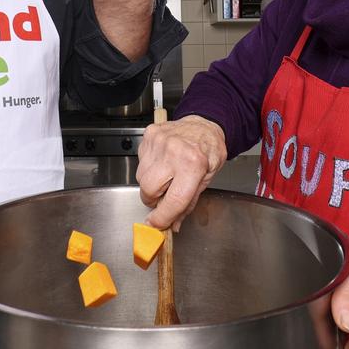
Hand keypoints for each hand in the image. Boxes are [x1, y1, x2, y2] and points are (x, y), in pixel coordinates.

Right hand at [136, 115, 226, 230]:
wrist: (204, 124)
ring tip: (166, 174)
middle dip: (153, 200)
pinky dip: (149, 167)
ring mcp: (159, 142)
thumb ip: (188, 203)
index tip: (156, 224)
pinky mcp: (149, 135)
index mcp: (194, 164)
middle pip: (149, 190)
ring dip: (151, 183)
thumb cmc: (208, 150)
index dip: (162, 217)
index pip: (173, 200)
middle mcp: (174, 151)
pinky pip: (140, 162)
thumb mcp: (207, 179)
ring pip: (141, 177)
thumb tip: (172, 223)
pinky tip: (162, 161)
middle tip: (164, 196)